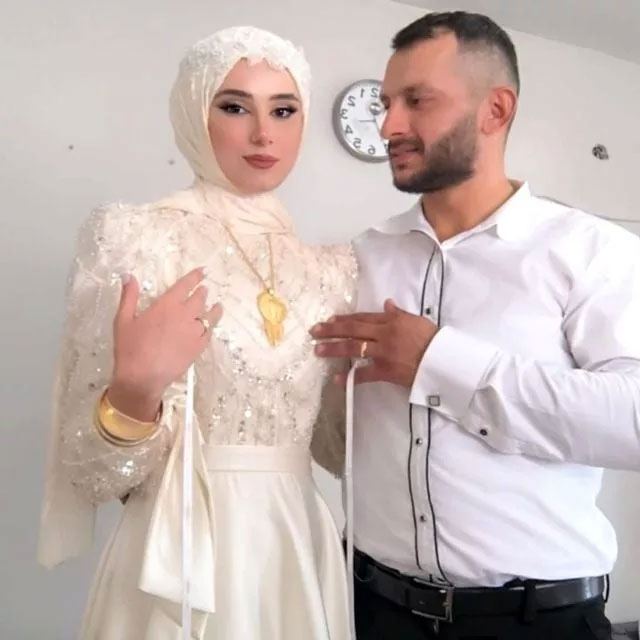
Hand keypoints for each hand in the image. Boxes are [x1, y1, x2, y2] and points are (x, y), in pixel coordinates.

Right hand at [108, 268, 222, 419]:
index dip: (195, 277)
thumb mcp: (123, 320)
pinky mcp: (199, 347)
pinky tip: (211, 325)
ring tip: (216, 305)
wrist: (142, 378)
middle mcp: (184, 315)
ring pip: (209, 315)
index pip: (185, 285)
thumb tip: (128, 275)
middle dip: (202, 292)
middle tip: (204, 289)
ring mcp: (194, 332)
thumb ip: (129, 296)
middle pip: (199, 298)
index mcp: (166, 305)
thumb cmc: (130, 348)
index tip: (202, 271)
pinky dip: (212, 326)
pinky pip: (210, 332)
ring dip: (212, 308)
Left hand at [310, 299, 437, 387]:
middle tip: (314, 331)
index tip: (330, 320)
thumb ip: (399, 314)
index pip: (363, 318)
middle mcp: (384, 334)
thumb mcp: (417, 321)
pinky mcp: (386, 370)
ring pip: (354, 348)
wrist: (444, 361)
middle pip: (353, 329)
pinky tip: (335, 378)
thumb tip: (387, 304)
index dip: (345, 319)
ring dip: (334, 348)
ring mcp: (384, 352)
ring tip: (318, 350)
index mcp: (392, 321)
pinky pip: (364, 374)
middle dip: (332, 330)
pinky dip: (349, 377)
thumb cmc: (434, 340)